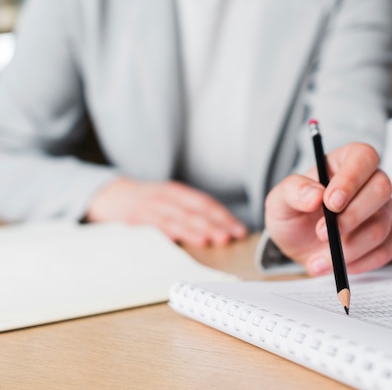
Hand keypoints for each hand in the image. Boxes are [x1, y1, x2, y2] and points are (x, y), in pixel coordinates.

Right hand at [86, 178, 247, 247]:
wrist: (109, 195)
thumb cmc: (147, 202)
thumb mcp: (170, 199)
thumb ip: (192, 211)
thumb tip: (221, 229)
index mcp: (178, 192)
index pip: (206, 204)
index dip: (224, 217)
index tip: (239, 230)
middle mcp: (166, 198)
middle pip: (195, 212)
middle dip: (214, 225)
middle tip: (230, 236)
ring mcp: (151, 209)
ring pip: (177, 220)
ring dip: (195, 230)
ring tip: (210, 240)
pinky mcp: (136, 221)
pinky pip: (154, 228)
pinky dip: (168, 234)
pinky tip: (179, 241)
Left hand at [265, 143, 391, 274]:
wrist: (300, 246)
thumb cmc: (294, 215)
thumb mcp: (279, 201)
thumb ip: (292, 191)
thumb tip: (314, 195)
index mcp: (345, 162)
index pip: (363, 157)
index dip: (351, 179)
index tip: (330, 203)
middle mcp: (371, 182)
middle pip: (382, 189)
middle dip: (352, 216)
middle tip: (322, 234)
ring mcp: (385, 209)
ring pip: (382, 226)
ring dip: (349, 247)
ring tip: (321, 258)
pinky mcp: (390, 236)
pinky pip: (387, 250)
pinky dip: (361, 263)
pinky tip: (339, 265)